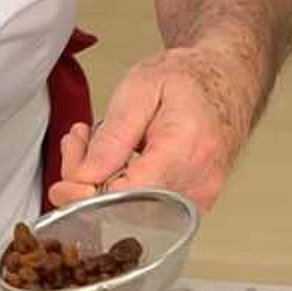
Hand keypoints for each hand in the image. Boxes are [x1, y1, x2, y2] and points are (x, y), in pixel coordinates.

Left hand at [49, 46, 255, 210]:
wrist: (228, 79)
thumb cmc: (189, 78)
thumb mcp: (140, 88)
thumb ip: (113, 136)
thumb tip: (85, 179)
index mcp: (184, 152)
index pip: (124, 197)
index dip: (84, 196)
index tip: (63, 182)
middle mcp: (196, 185)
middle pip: (121, 208)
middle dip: (85, 181)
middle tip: (77, 143)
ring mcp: (197, 200)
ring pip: (127, 212)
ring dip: (98, 182)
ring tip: (94, 141)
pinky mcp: (190, 207)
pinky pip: (142, 209)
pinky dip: (117, 188)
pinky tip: (113, 160)